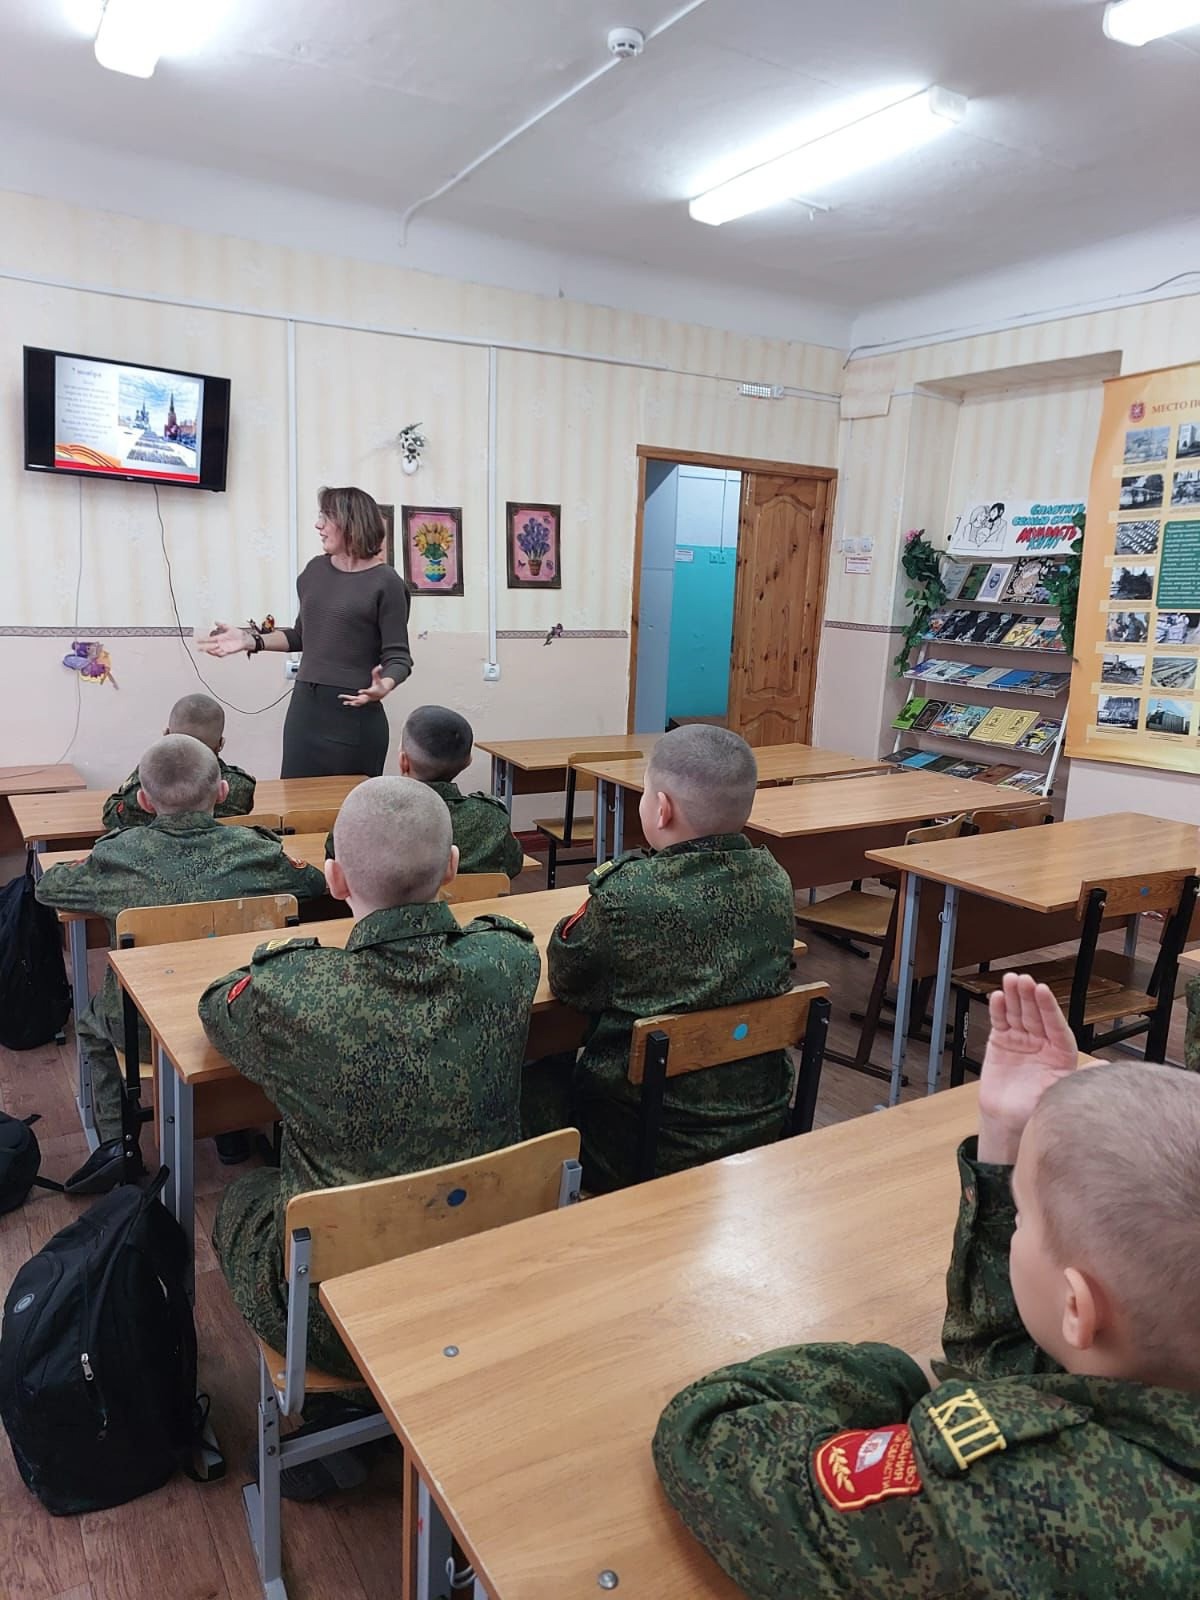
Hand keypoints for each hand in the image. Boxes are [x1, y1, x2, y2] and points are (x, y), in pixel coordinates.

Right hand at [197, 621, 250, 657]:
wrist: (245, 639)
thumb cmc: (238, 634)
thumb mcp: (229, 627)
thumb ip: (222, 624)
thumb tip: (216, 622)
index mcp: (220, 638)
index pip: (209, 639)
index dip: (203, 640)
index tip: (197, 640)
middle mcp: (221, 643)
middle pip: (210, 646)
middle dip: (204, 647)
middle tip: (198, 648)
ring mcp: (224, 648)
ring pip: (214, 651)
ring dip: (211, 651)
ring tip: (207, 650)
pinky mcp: (228, 651)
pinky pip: (221, 654)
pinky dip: (217, 654)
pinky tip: (214, 653)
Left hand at [338, 666, 394, 706]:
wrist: (381, 694)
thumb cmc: (379, 685)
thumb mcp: (378, 679)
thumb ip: (376, 673)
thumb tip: (379, 666)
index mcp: (371, 692)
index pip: (367, 692)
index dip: (363, 692)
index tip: (359, 691)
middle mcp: (368, 697)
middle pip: (361, 700)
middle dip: (356, 701)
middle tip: (352, 701)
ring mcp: (365, 700)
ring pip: (357, 702)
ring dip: (351, 702)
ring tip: (344, 703)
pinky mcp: (362, 700)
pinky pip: (356, 702)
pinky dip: (351, 703)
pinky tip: (345, 703)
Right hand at [977, 972, 1077, 1163]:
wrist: (1009, 1121)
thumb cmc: (1037, 1108)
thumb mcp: (1061, 1094)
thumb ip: (1081, 1077)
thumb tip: (1106, 1066)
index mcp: (1060, 1053)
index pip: (1056, 1026)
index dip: (1049, 1008)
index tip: (1042, 991)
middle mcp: (1042, 1043)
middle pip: (1036, 1015)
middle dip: (1029, 996)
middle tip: (1023, 980)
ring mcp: (1021, 1040)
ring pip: (1018, 1013)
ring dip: (1013, 996)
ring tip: (1010, 980)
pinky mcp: (1002, 1042)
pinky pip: (1000, 1022)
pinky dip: (998, 1009)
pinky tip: (997, 997)